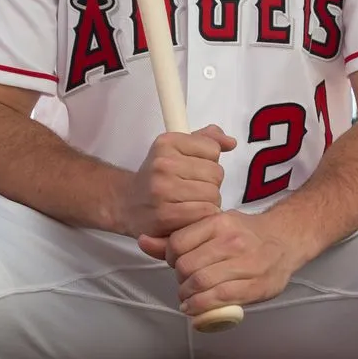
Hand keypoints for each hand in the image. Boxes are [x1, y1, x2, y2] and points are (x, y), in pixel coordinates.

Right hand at [117, 125, 235, 239]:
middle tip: (193, 191)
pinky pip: (204, 213)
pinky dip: (203, 218)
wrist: (127, 205)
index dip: (209, 162)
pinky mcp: (165, 215)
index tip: (194, 170)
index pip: (212, 149)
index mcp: (166, 142)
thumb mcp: (177, 150)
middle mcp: (163, 163)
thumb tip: (231, 142)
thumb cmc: (158, 178)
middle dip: (211, 185)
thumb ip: (206, 141)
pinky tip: (190, 217)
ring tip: (191, 205)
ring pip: (213, 195)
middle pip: (216, 173)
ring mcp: (162, 190)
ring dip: (208, 203)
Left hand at [140, 208, 307, 316]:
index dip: (170, 259)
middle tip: (183, 286)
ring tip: (188, 300)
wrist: (286, 240)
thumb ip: (179, 238)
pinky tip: (195, 309)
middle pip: (187, 266)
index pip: (177, 244)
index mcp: (219, 222)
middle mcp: (232, 241)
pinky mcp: (256, 285)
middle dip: (179, 280)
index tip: (176, 265)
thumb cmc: (245, 234)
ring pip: (201, 283)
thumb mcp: (213, 227)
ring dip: (187, 297)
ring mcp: (246, 263)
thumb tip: (143, 241)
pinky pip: (219, 299)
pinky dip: (201, 307)